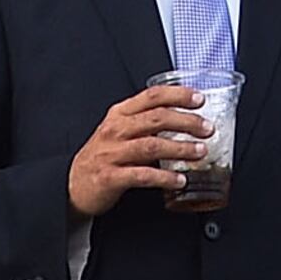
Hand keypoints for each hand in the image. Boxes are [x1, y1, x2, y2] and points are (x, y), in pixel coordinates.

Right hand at [67, 83, 205, 218]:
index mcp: (120, 114)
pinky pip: (142, 175)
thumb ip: (145, 123)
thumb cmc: (103, 155)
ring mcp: (112, 153)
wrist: (73, 185)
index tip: (199, 99)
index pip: (152, 96)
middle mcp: (116, 130)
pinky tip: (179, 180)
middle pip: (157, 118)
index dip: (178, 95)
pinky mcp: (110, 177)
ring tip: (200, 152)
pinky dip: (164, 177)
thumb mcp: (119, 131)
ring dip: (180, 148)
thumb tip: (184, 119)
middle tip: (207, 128)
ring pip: (152, 145)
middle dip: (186, 121)